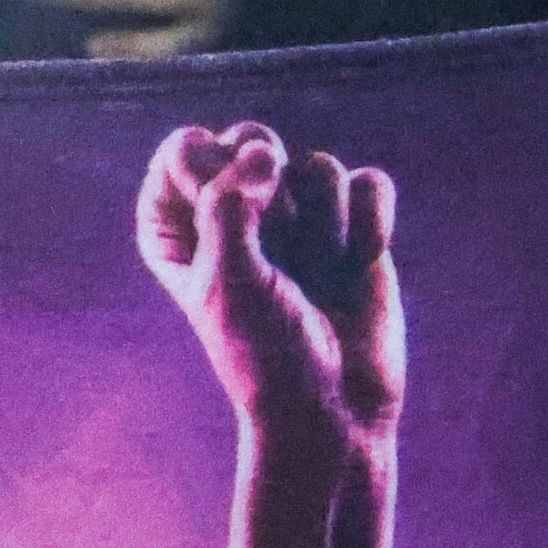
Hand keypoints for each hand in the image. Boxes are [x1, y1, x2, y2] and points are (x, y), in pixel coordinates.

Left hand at [138, 122, 402, 449]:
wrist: (333, 407)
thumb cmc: (265, 354)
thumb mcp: (228, 283)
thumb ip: (228, 208)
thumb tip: (262, 151)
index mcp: (177, 225)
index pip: (184, 150)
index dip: (213, 176)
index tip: (224, 224)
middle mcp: (233, 211)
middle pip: (252, 140)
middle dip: (273, 193)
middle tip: (277, 251)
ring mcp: (296, 217)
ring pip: (315, 164)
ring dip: (322, 223)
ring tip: (317, 273)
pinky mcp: (351, 227)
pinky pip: (368, 183)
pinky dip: (369, 222)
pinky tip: (358, 264)